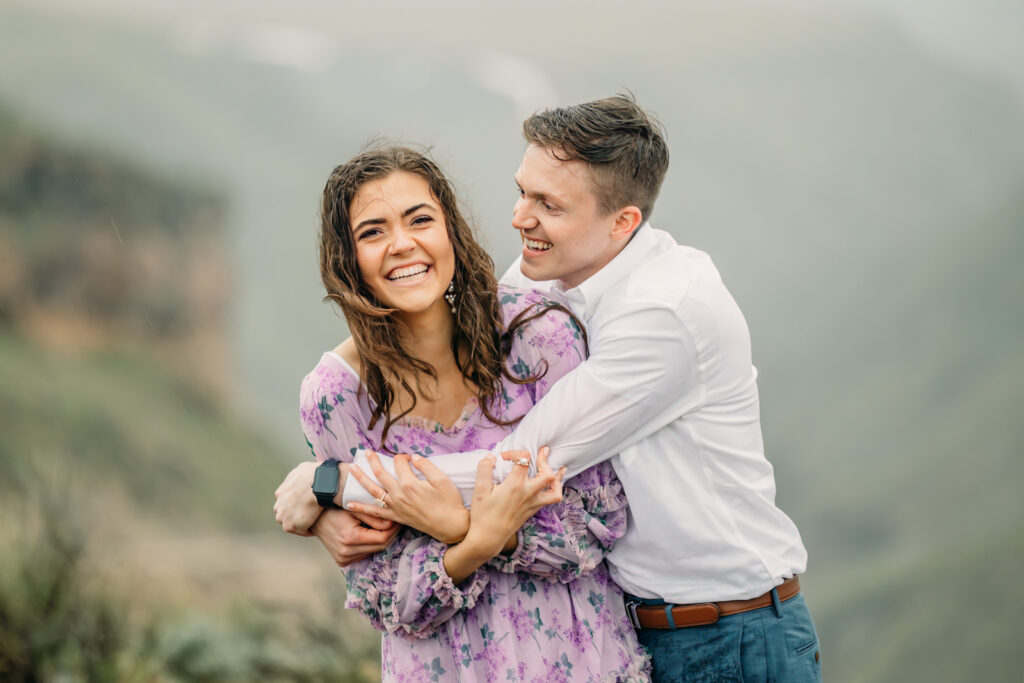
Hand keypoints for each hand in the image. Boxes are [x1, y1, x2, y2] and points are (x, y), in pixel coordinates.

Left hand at [274, 461, 322, 535]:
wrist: (320, 484)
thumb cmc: (315, 474)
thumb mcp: (303, 469)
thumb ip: (298, 475)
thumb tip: (302, 472)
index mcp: (281, 493)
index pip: (286, 502)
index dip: (297, 504)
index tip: (307, 504)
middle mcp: (278, 505)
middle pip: (286, 514)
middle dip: (296, 515)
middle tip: (311, 514)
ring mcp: (283, 516)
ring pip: (291, 523)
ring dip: (301, 523)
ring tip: (314, 522)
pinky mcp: (290, 526)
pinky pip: (301, 531)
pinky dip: (308, 530)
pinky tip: (317, 527)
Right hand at [312, 508, 401, 566]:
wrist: (314, 519)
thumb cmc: (334, 509)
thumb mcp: (354, 508)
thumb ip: (374, 516)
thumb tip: (393, 522)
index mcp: (350, 538)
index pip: (382, 538)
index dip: (393, 529)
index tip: (398, 520)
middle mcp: (346, 552)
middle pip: (379, 547)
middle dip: (390, 535)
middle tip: (395, 523)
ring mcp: (343, 558)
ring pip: (373, 551)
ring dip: (381, 540)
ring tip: (384, 527)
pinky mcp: (342, 561)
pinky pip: (364, 554)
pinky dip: (370, 545)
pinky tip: (370, 534)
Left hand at [347, 451, 469, 543]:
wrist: (451, 525)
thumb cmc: (449, 502)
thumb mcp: (443, 479)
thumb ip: (427, 466)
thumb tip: (414, 457)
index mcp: (410, 483)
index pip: (400, 463)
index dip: (404, 457)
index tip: (411, 459)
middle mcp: (399, 494)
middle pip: (381, 473)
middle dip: (373, 461)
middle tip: (366, 452)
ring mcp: (396, 506)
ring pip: (373, 490)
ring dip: (361, 478)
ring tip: (351, 468)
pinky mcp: (396, 517)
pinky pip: (375, 513)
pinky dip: (361, 508)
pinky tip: (349, 504)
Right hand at [467, 446, 563, 557]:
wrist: (488, 538)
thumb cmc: (482, 514)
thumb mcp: (479, 490)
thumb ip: (484, 469)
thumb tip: (491, 456)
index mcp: (515, 485)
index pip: (524, 459)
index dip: (515, 452)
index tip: (503, 457)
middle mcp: (527, 493)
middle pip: (548, 474)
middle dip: (545, 460)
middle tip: (542, 452)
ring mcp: (532, 503)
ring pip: (555, 490)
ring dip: (557, 478)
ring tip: (558, 468)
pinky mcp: (533, 510)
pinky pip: (551, 499)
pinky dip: (554, 489)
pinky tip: (552, 484)